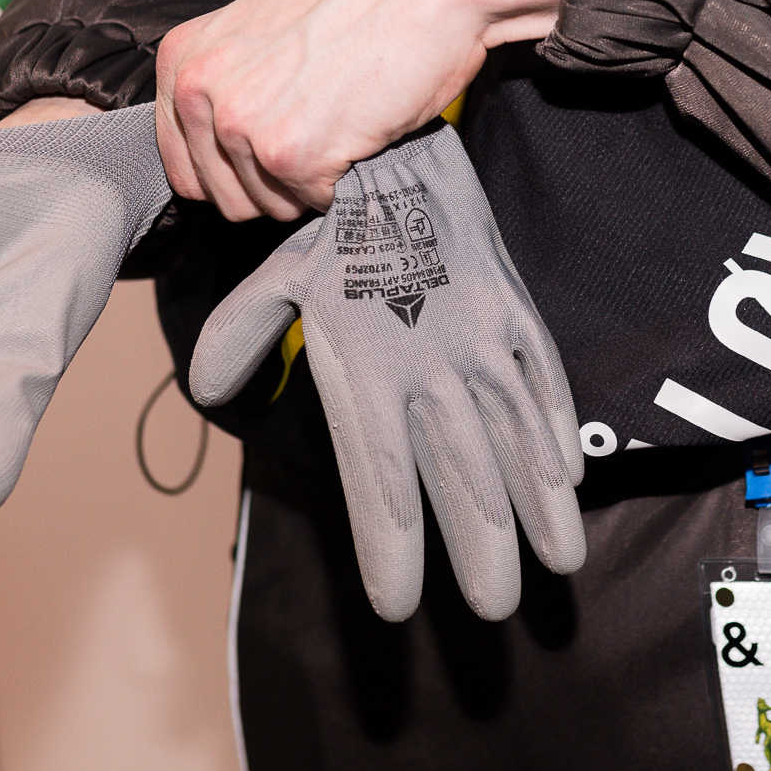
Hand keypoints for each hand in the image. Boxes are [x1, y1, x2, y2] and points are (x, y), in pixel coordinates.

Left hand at [155, 0, 565, 218]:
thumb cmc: (360, 4)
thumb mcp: (261, 32)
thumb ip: (227, 84)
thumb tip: (222, 151)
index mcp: (184, 58)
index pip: (182, 165)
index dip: (233, 169)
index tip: (275, 140)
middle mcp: (200, 89)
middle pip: (221, 196)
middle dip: (271, 181)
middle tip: (318, 127)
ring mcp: (241, 123)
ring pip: (266, 207)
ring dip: (309, 181)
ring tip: (339, 119)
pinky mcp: (289, 153)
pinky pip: (311, 205)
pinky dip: (343, 181)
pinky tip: (358, 129)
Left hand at [188, 124, 584, 619]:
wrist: (402, 159)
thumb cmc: (332, 229)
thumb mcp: (272, 281)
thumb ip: (236, 343)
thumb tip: (204, 395)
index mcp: (368, 376)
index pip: (380, 489)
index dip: (391, 556)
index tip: (396, 609)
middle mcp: (430, 372)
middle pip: (463, 487)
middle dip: (480, 557)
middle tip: (492, 611)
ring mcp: (482, 348)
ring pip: (518, 450)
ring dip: (540, 516)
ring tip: (560, 567)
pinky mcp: (518, 321)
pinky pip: (544, 393)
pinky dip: (556, 444)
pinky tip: (567, 489)